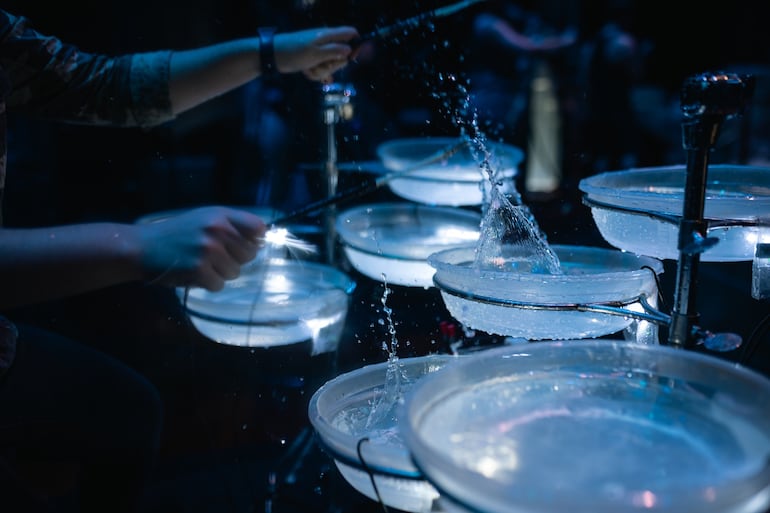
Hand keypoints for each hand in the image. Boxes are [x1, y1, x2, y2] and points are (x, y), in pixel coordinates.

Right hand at [137, 206, 266, 290]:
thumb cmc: (177, 234)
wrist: (142, 247)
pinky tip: (193, 274)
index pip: (258, 228)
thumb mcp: (204, 219)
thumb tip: (261, 241)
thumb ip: (232, 225)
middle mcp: (217, 229)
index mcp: (221, 215)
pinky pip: (219, 285)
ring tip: (200, 264)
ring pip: (235, 272)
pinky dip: (207, 284)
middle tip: (213, 257)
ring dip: (220, 273)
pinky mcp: (198, 269)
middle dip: (234, 260)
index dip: (254, 241)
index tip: (242, 246)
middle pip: (250, 255)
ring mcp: (208, 249)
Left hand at [274, 26, 359, 81]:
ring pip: (330, 66)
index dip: (356, 45)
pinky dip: (314, 73)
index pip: (350, 34)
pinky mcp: (313, 60)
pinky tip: (306, 72)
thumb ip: (334, 51)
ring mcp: (319, 52)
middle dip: (333, 66)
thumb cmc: (293, 52)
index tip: (352, 59)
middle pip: (342, 56)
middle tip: (320, 65)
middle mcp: (326, 42)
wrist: (272, 55)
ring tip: (309, 68)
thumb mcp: (316, 54)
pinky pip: (321, 70)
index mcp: (328, 36)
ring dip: (321, 71)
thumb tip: (350, 50)